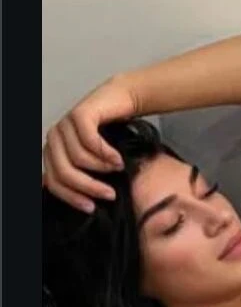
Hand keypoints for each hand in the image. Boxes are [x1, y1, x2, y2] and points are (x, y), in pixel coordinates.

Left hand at [41, 76, 138, 213]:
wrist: (122, 99)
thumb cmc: (110, 130)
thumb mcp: (91, 157)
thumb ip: (78, 173)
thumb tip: (70, 197)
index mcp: (52, 151)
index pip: (53, 182)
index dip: (72, 197)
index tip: (92, 206)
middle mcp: (54, 138)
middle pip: (64, 172)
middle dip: (88, 186)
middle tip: (109, 193)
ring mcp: (65, 125)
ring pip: (78, 159)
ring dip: (102, 168)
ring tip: (117, 168)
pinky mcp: (80, 114)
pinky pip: (90, 142)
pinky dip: (106, 153)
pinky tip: (118, 158)